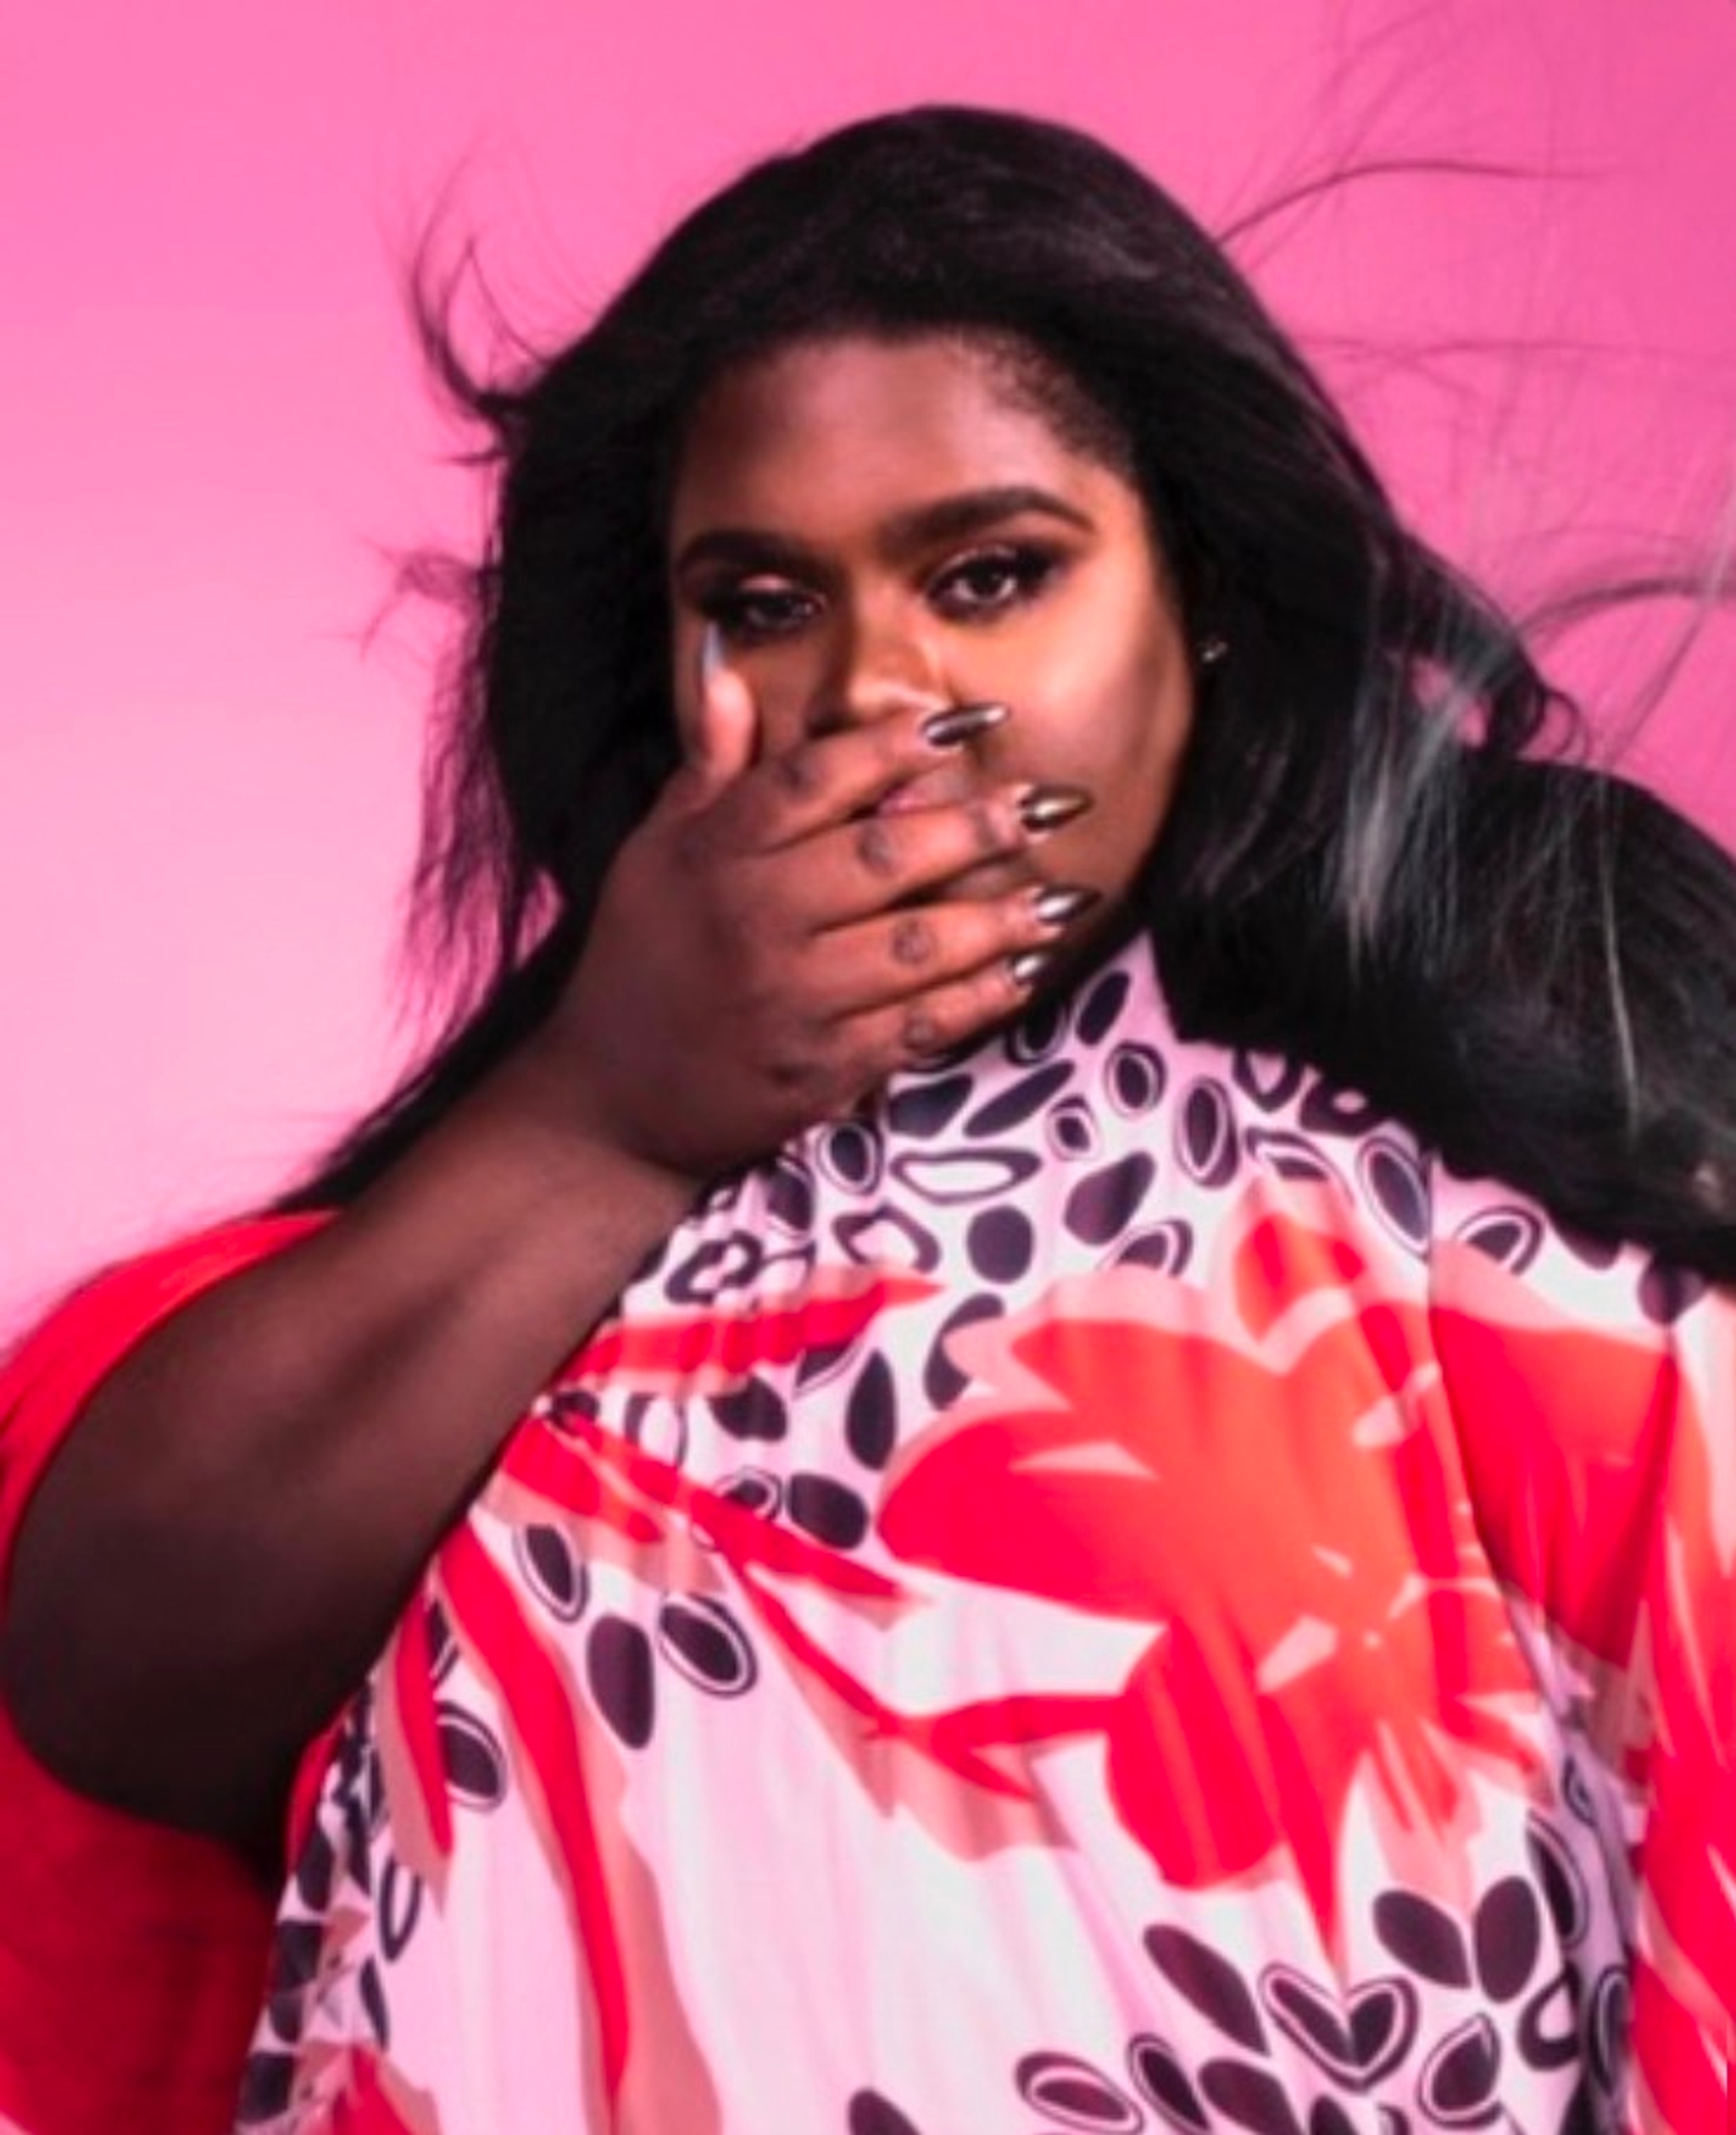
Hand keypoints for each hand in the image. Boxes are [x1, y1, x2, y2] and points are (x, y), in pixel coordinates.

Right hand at [530, 639, 1099, 1181]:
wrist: (610, 1099)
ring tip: (1065, 896)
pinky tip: (1024, 971)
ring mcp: (791, 1000)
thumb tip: (731, 671)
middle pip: (885, 857)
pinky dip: (978, 999)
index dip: (898, 743)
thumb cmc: (642, 959)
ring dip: (1001, 920)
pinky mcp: (819, 1071)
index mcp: (716, 855)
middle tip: (1053, 803)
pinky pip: (917, 1026)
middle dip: (980, 826)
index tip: (971, 720)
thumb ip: (710, 767)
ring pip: (916, 947)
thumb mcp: (656, 851)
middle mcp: (754, 921)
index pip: (816, 779)